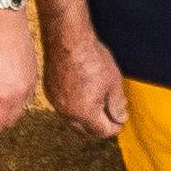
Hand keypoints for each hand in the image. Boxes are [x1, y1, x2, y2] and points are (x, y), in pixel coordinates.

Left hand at [0, 7, 40, 138]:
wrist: (8, 27)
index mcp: (3, 97)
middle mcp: (20, 96)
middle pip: (10, 122)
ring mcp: (30, 87)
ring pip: (20, 111)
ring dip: (8, 115)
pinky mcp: (34, 77)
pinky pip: (26, 98)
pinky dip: (16, 103)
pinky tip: (7, 97)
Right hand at [46, 13, 130, 139]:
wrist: (68, 40)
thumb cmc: (92, 59)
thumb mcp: (113, 82)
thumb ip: (117, 104)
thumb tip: (120, 118)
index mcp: (84, 113)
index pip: (102, 131)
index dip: (115, 127)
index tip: (121, 121)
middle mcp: (67, 112)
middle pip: (85, 128)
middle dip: (99, 124)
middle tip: (111, 115)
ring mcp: (55, 102)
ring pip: (73, 117)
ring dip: (85, 115)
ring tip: (98, 103)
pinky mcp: (49, 90)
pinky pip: (63, 105)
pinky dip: (74, 104)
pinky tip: (82, 92)